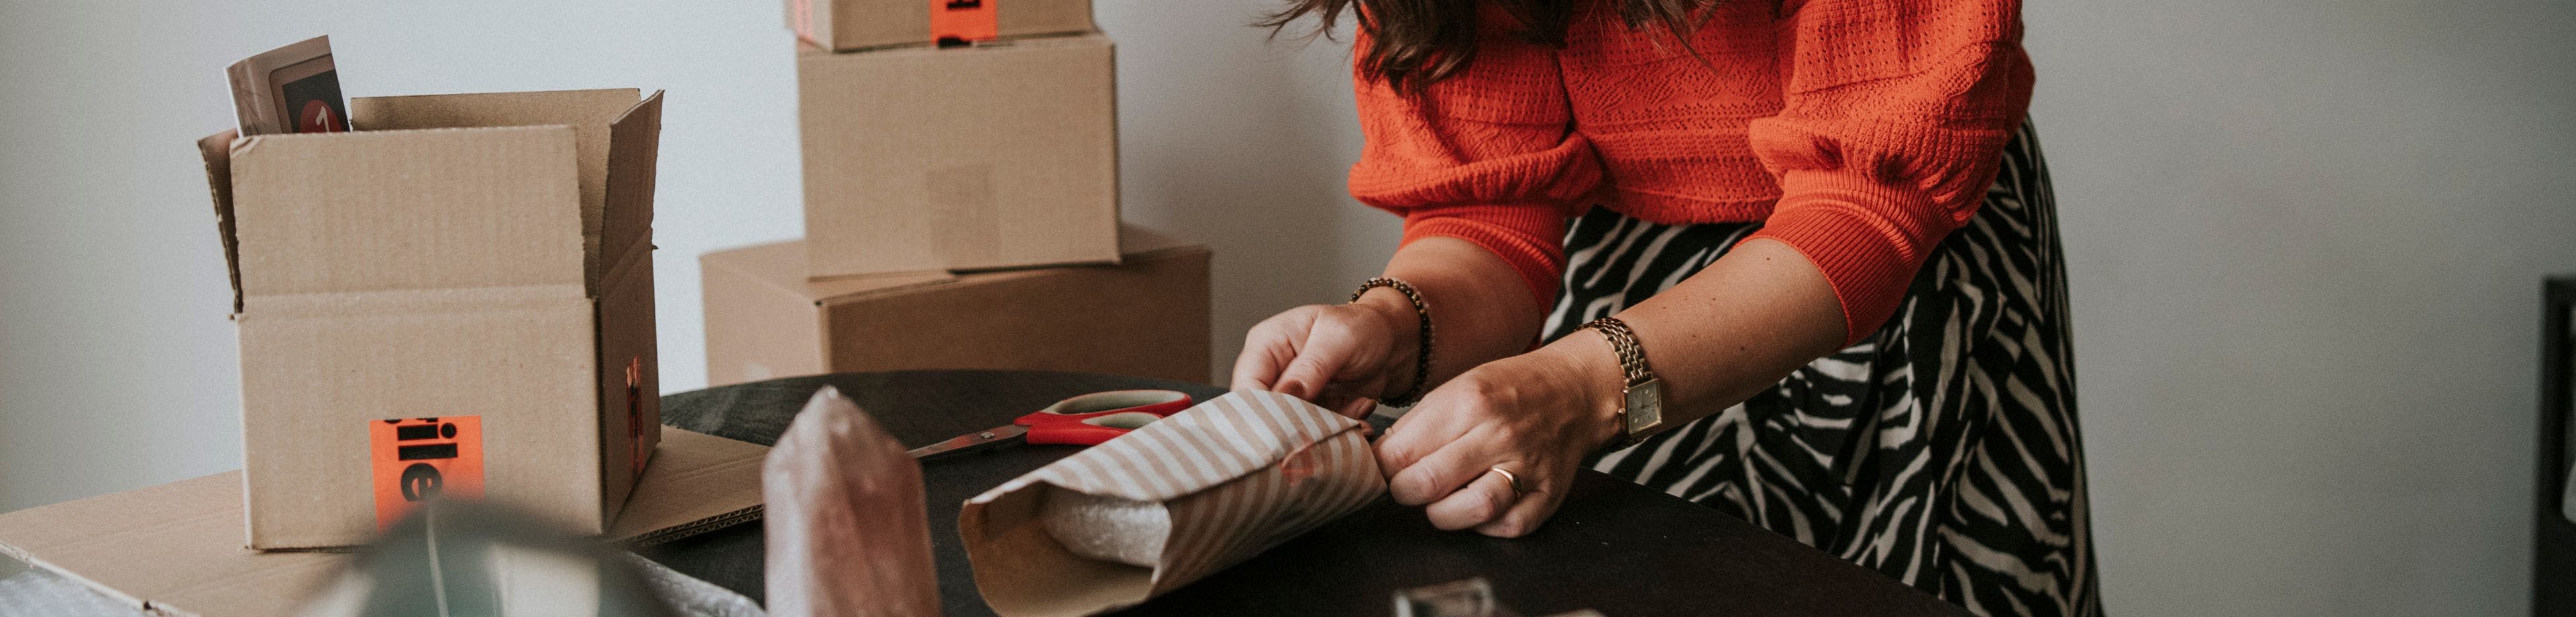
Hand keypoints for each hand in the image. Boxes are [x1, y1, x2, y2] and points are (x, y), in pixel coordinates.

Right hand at [1231, 290, 1419, 418]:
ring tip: (1354, 415)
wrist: (1391, 343)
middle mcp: (1271, 373)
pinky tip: (1359, 414)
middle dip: (1294, 428)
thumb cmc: (1363, 327)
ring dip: (1321, 432)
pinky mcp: (1309, 415)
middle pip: (1262, 415)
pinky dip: (1337, 433)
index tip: (1286, 432)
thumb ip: (1311, 367)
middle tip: (1327, 430)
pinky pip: (1313, 436)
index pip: (1247, 385)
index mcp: (1266, 344)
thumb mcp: (1339, 339)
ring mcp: (1290, 398)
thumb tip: (1284, 395)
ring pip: (1289, 431)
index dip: (1261, 412)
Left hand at [1373, 339, 1624, 536]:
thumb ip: (1417, 424)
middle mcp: (1500, 433)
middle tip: (1407, 486)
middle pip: (1427, 483)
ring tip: (1439, 500)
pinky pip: (1506, 527)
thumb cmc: (1510, 389)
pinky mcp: (1547, 495)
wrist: (1574, 392)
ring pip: (1470, 509)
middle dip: (1404, 492)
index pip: (1401, 452)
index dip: (1381, 468)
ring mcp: (1527, 466)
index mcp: (1470, 401)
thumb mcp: (1458, 386)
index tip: (1382, 469)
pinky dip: (1483, 525)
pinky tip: (1476, 506)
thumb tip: (1377, 460)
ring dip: (1441, 513)